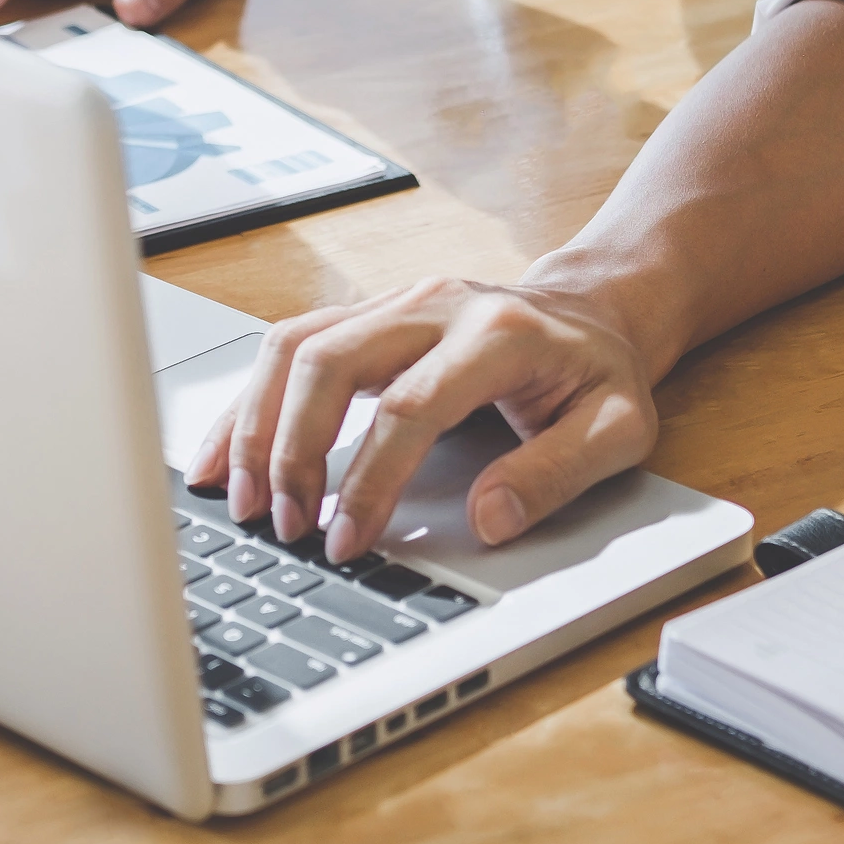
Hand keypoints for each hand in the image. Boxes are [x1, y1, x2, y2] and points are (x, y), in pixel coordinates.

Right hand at [181, 277, 658, 561]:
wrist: (592, 311)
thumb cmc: (599, 374)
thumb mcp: (619, 430)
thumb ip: (557, 474)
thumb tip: (486, 519)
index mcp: (497, 333)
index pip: (411, 406)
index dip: (370, 479)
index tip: (347, 540)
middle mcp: (434, 304)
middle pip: (331, 362)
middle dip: (293, 451)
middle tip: (287, 525)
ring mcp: (393, 303)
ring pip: (295, 346)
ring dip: (257, 425)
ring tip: (243, 499)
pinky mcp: (366, 316)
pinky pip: (289, 346)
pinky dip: (248, 401)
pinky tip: (224, 452)